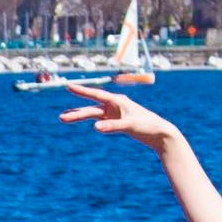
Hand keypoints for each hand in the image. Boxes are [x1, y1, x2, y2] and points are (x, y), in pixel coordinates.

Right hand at [55, 85, 182, 147]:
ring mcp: (116, 113)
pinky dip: (91, 121)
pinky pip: (101, 120)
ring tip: (64, 119)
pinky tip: (85, 122)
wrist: (160, 134)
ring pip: (93, 114)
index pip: (96, 95)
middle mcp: (115, 105)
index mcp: (118, 101)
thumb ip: (112, 126)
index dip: (82, 91)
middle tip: (61, 117)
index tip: (68, 86)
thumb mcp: (130, 126)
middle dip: (76, 112)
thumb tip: (94, 128)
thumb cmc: (148, 126)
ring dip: (80, 116)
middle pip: (91, 108)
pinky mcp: (118, 122)